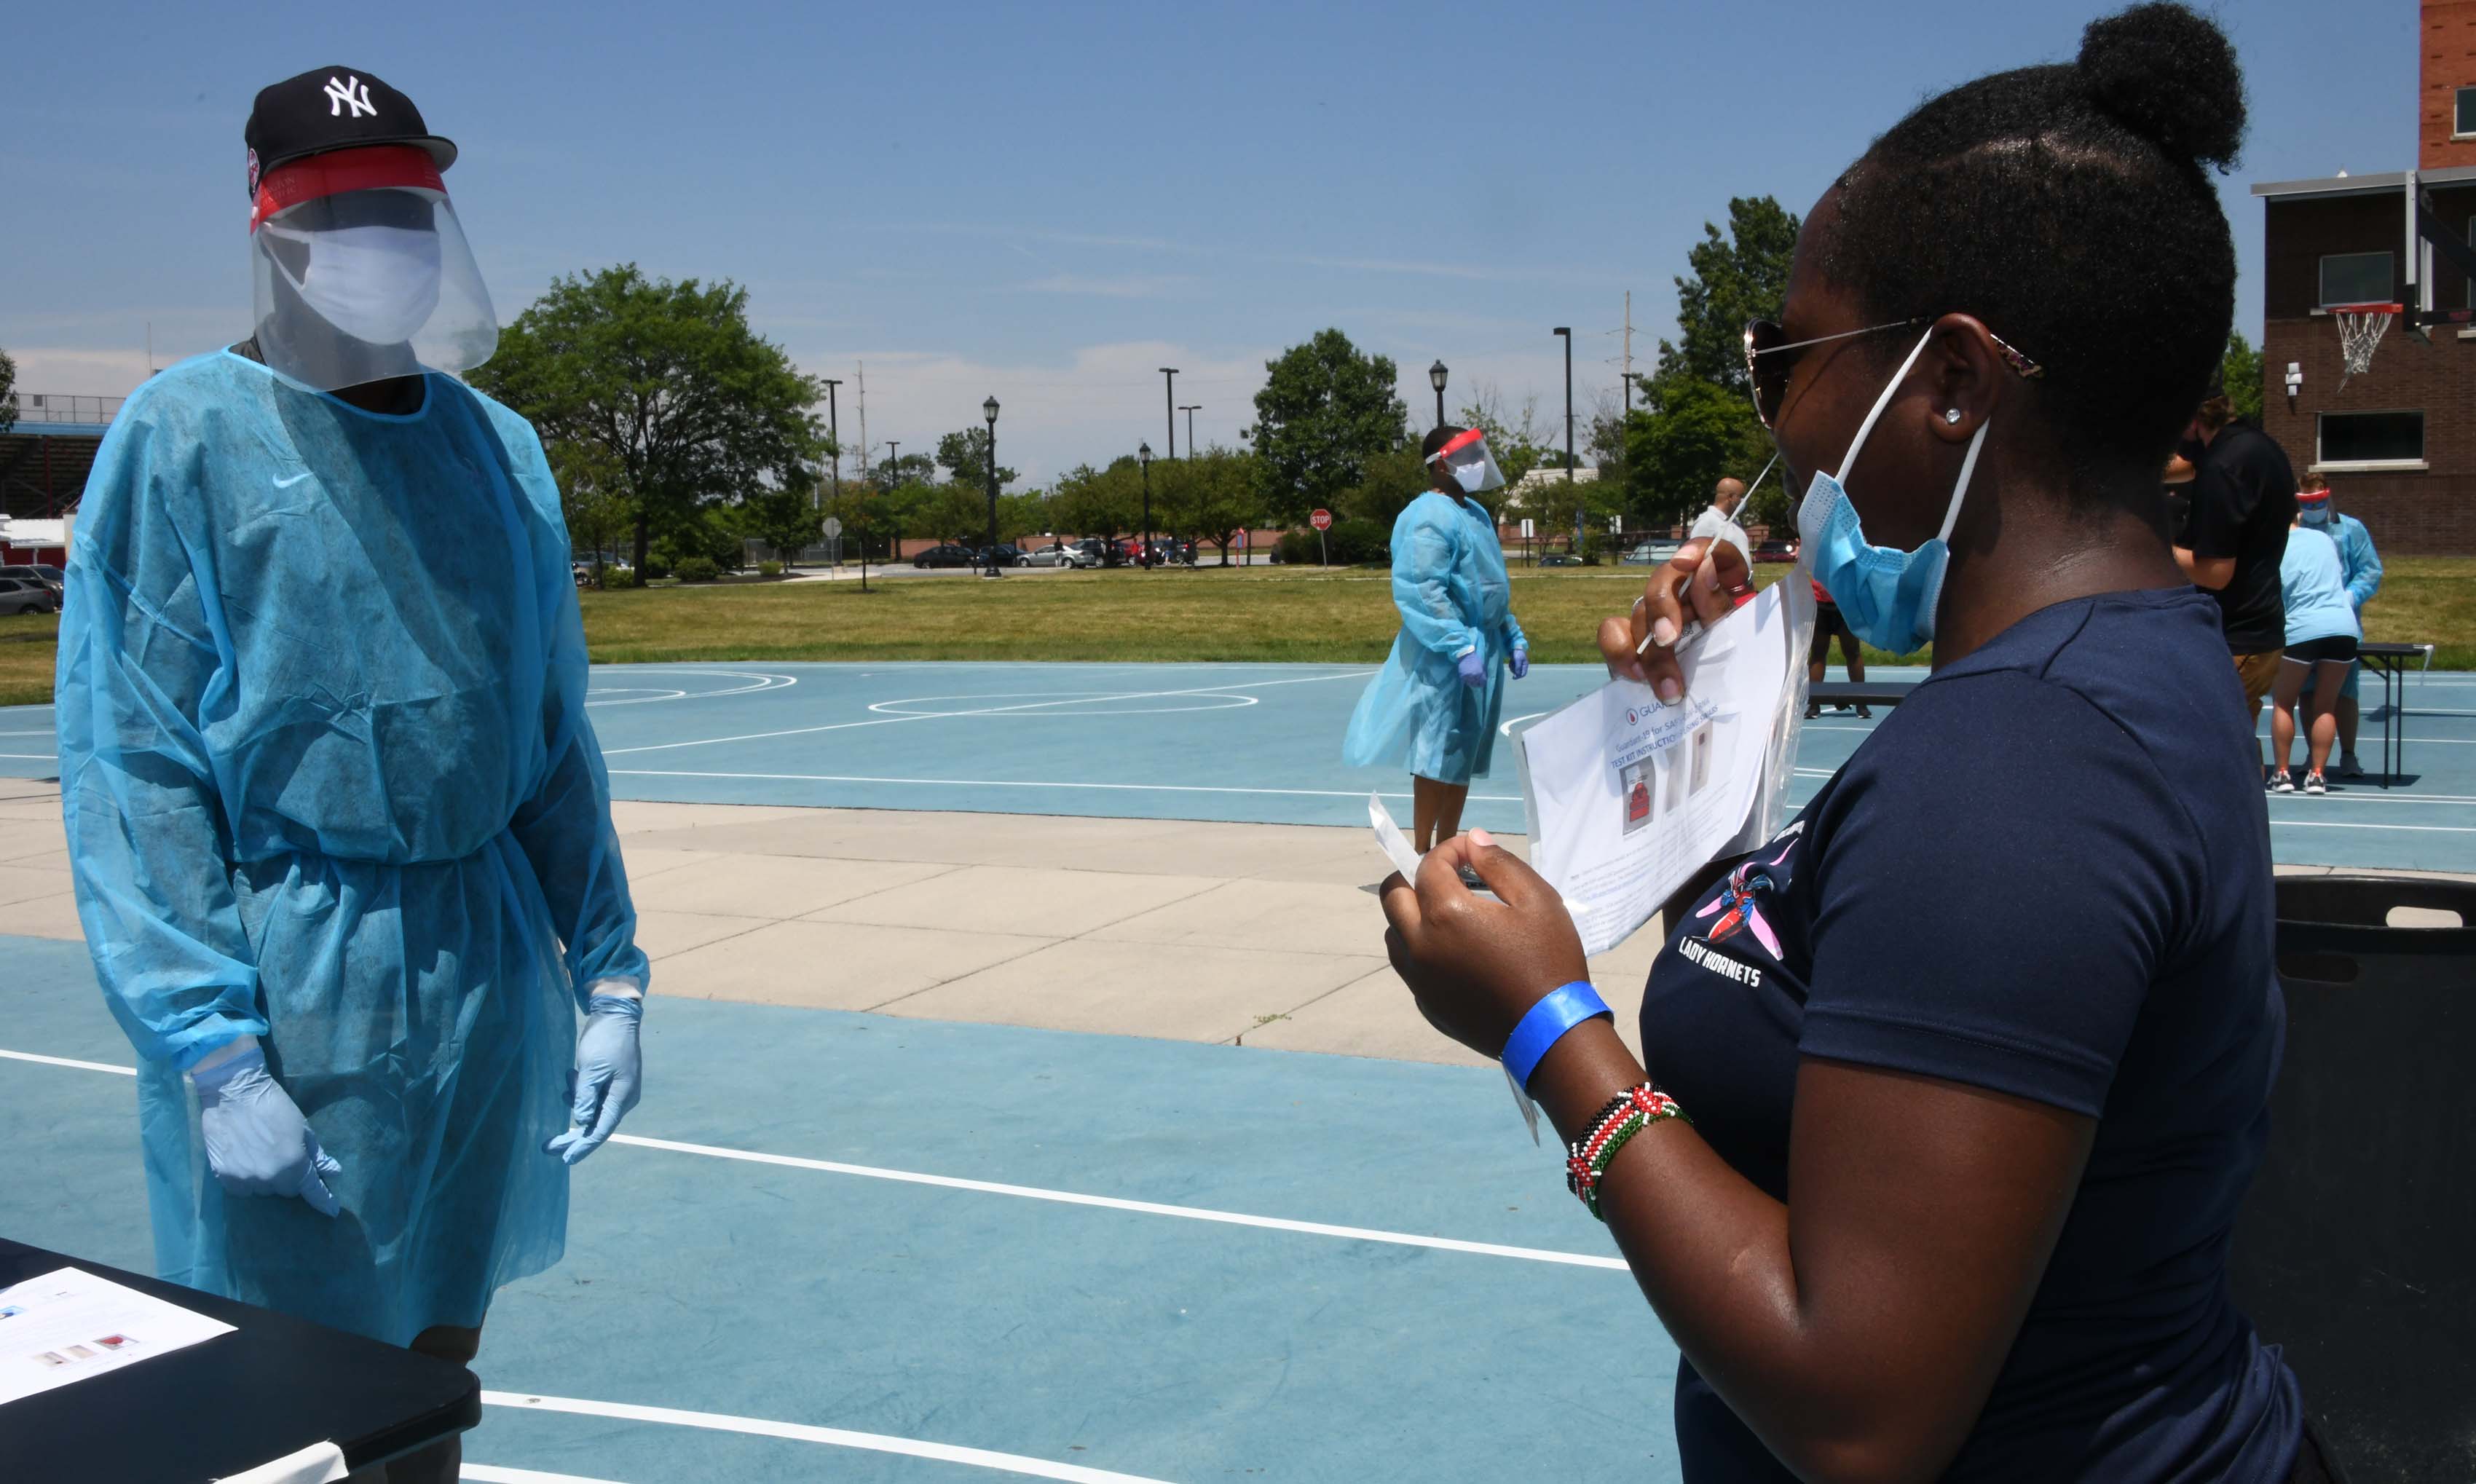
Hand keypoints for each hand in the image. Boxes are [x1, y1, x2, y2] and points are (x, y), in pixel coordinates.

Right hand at [193, 1040, 342, 1215]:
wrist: (233, 1093)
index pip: (312, 1191)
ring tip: (261, 1154)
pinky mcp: (223, 1176)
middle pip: (286, 1190)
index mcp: (294, 1165)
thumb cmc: (274, 1106)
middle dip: (289, 1177)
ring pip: (263, 1190)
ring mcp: (245, 1179)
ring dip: (266, 1178)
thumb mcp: (303, 1128)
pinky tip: (245, 1160)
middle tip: (283, 1155)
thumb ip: (317, 1155)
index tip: (332, 1212)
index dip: (323, 1201)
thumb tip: (334, 1173)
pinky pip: (241, 1188)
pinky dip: (246, 1179)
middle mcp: (269, 1177)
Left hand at [545, 989, 642, 1164]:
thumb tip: (580, 1122)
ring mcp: (619, 1089)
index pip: (601, 1130)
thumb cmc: (605, 1041)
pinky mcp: (612, 1080)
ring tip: (569, 1077)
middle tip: (547, 1147)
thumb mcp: (591, 1069)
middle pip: (596, 1124)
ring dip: (576, 1101)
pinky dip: (580, 1092)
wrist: (617, 1015)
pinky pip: (594, 1096)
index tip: (565, 1159)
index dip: (583, 1146)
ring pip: (593, 1109)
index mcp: (621, 1097)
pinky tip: (573, 1076)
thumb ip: (585, 1097)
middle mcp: (623, 1098)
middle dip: (572, 1136)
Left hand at [1379, 831, 1589, 1060]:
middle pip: (1393, 896)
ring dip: (1410, 915)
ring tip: (1445, 912)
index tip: (1470, 852)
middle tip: (1444, 876)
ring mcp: (1419, 980)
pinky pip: (1410, 968)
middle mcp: (1420, 946)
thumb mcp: (1537, 900)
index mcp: (1445, 915)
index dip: (1448, 850)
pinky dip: (1421, 951)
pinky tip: (1453, 952)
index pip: (1429, 865)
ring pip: (1394, 934)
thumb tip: (1472, 841)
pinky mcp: (1426, 1005)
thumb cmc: (1550, 961)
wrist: (1552, 1033)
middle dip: (1413, 876)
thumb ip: (1499, 864)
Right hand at [1457, 650, 1486, 688]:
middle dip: (1476, 683)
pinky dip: (1466, 680)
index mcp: (1480, 673)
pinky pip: (1465, 681)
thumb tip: (1483, 680)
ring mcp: (1468, 676)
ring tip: (1471, 680)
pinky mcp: (1462, 676)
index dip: (1482, 684)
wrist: (1466, 656)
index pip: (1482, 683)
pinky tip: (1467, 677)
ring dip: (1471, 682)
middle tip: (1476, 682)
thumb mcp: (1482, 666)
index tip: (1481, 684)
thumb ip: (1482, 673)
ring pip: (1470, 683)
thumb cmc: (1475, 660)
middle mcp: (1474, 676)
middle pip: (1476, 684)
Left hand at [1508, 645, 1529, 679]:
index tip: (1514, 677)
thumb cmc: (1517, 653)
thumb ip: (1518, 667)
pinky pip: (1512, 667)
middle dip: (1514, 670)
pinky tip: (1511, 661)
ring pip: (1515, 670)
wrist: (1514, 647)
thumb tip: (1517, 674)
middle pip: (1518, 673)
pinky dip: (1511, 665)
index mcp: (1525, 665)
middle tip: (1511, 665)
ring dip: (1512, 667)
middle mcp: (1522, 666)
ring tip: (1511, 661)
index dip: (1519, 676)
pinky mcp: (1515, 663)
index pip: (1523, 674)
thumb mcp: (1517, 660)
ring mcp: (1519, 664)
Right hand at [1597, 537, 1747, 704]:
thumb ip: (1720, 604)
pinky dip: (1620, 652)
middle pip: (1663, 581)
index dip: (1697, 550)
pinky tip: (1637, 676)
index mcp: (1723, 582)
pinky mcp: (1634, 638)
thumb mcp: (1741, 633)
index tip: (1686, 562)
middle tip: (1668, 640)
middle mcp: (1686, 591)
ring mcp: (1658, 614)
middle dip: (1661, 610)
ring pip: (1639, 613)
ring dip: (1650, 652)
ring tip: (1670, 689)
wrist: (1730, 693)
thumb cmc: (1744, 659)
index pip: (1712, 550)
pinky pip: (1613, 633)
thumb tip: (1703, 570)